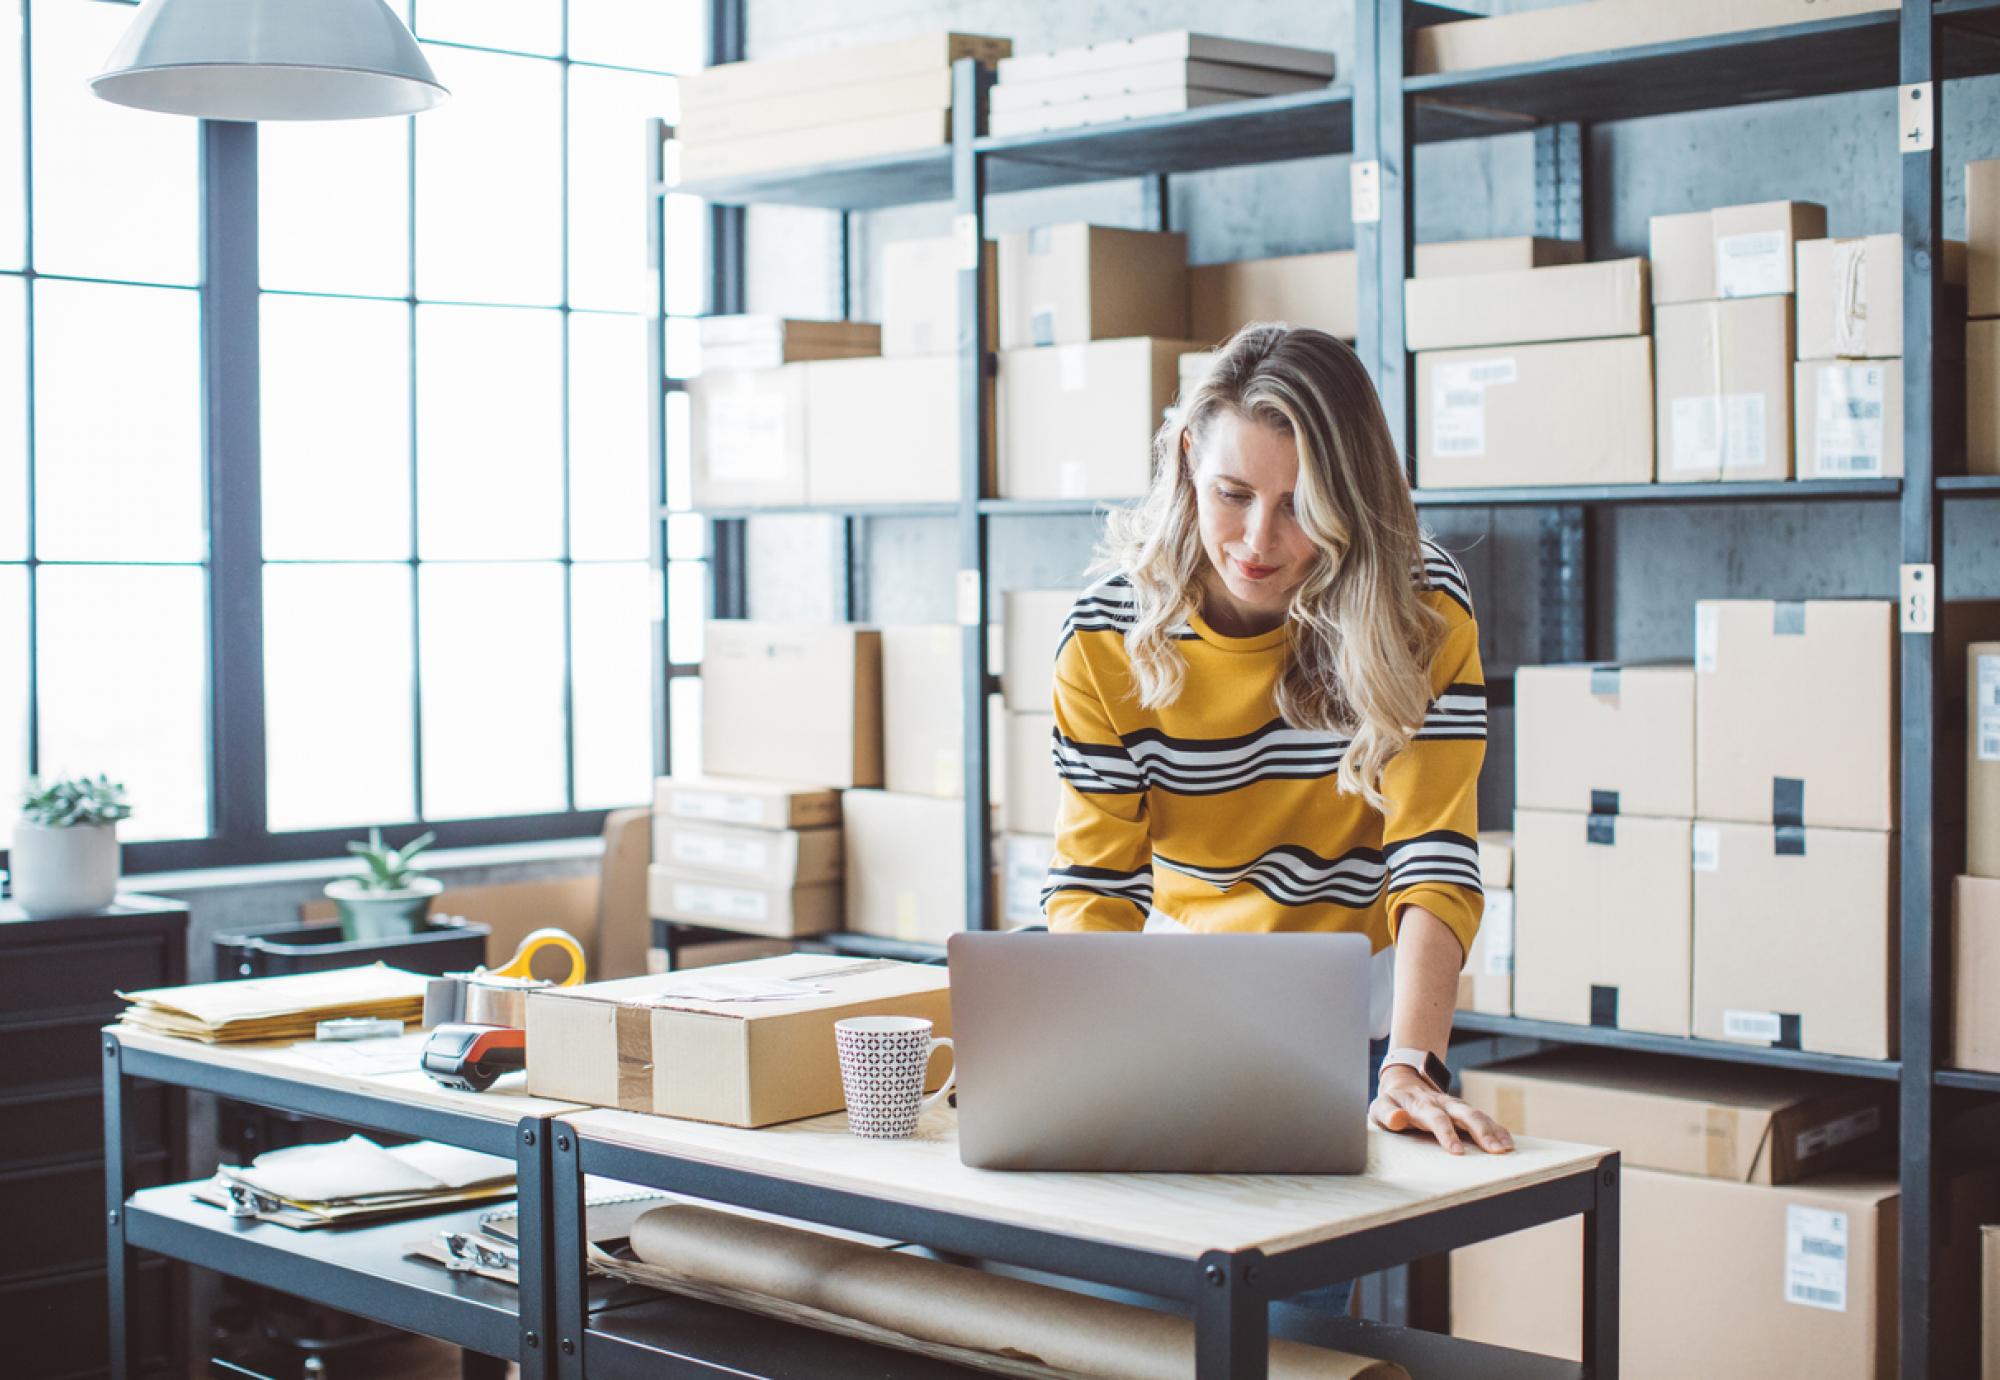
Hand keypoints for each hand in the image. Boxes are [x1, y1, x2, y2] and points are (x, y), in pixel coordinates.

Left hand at [1370, 1065, 1514, 1155]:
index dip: (1446, 1133)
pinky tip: (1508, 1143)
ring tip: (1506, 1149)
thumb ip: (1387, 1113)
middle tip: (1495, 1151)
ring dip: (1493, 1131)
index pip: (1436, 1118)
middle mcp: (1443, 1103)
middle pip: (1465, 1114)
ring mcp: (1457, 1106)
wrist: (1404, 1083)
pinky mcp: (1465, 1111)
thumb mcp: (1380, 1107)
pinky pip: (1485, 1119)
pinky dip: (1498, 1130)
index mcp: (1421, 1104)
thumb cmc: (1393, 1103)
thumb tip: (1397, 1118)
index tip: (1456, 1151)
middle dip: (1481, 1132)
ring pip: (1478, 1115)